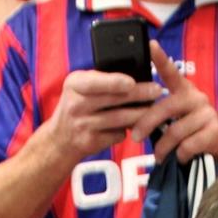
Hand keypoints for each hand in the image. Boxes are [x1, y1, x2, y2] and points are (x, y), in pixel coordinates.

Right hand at [45, 69, 163, 163]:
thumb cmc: (78, 106)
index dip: (114, 82)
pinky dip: (128, 130)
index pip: (95, 82)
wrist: (61, 138)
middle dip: (139, 94)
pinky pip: (117, 134)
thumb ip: (101, 81)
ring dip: (140, 114)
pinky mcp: (91, 141)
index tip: (131, 82)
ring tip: (154, 108)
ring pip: (119, 119)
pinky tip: (135, 126)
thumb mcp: (80, 88)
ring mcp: (83, 124)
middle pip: (113, 99)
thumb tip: (136, 77)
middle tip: (157, 90)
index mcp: (74, 84)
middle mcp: (76, 104)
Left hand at [130, 41, 217, 164]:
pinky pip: (188, 145)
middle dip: (147, 123)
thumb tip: (130, 117)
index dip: (160, 59)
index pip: (171, 72)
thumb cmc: (191, 129)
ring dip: (163, 148)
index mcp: (184, 90)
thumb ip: (161, 112)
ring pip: (175, 131)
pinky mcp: (215, 131)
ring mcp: (208, 114)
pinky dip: (180, 155)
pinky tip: (180, 157)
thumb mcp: (177, 116)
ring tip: (159, 156)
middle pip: (166, 107)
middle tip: (135, 137)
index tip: (150, 45)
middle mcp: (197, 97)